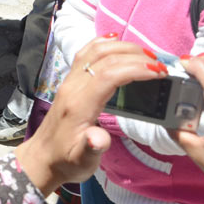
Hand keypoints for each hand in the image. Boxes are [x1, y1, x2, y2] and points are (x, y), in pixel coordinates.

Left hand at [14, 38, 163, 194]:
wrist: (43, 158)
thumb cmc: (66, 161)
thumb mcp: (82, 161)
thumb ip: (91, 148)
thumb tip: (99, 138)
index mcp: (79, 105)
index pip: (108, 75)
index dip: (135, 68)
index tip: (159, 71)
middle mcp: (72, 87)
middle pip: (103, 58)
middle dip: (134, 56)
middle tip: (160, 65)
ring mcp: (69, 82)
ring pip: (93, 51)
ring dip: (121, 47)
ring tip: (146, 55)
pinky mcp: (70, 82)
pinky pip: (84, 54)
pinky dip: (101, 44)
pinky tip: (115, 41)